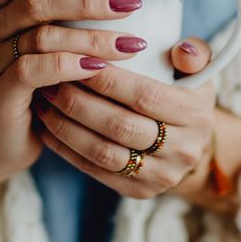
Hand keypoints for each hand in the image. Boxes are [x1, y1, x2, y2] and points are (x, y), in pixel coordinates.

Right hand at [0, 0, 147, 177]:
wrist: (1, 137)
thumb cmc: (34, 80)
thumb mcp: (43, 34)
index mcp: (2, 6)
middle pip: (35, 1)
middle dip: (87, 0)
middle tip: (131, 4)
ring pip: (41, 36)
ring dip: (91, 38)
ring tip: (131, 44)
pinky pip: (33, 70)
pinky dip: (68, 65)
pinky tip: (98, 68)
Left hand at [33, 38, 240, 211]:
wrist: (190, 144)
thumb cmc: (185, 94)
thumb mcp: (198, 71)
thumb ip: (194, 54)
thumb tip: (181, 50)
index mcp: (196, 114)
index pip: (145, 96)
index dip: (108, 79)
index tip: (77, 59)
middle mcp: (182, 150)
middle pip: (120, 125)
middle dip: (78, 102)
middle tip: (50, 79)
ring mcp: (160, 175)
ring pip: (103, 152)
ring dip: (66, 126)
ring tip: (42, 101)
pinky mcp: (138, 191)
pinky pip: (95, 171)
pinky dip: (66, 149)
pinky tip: (46, 128)